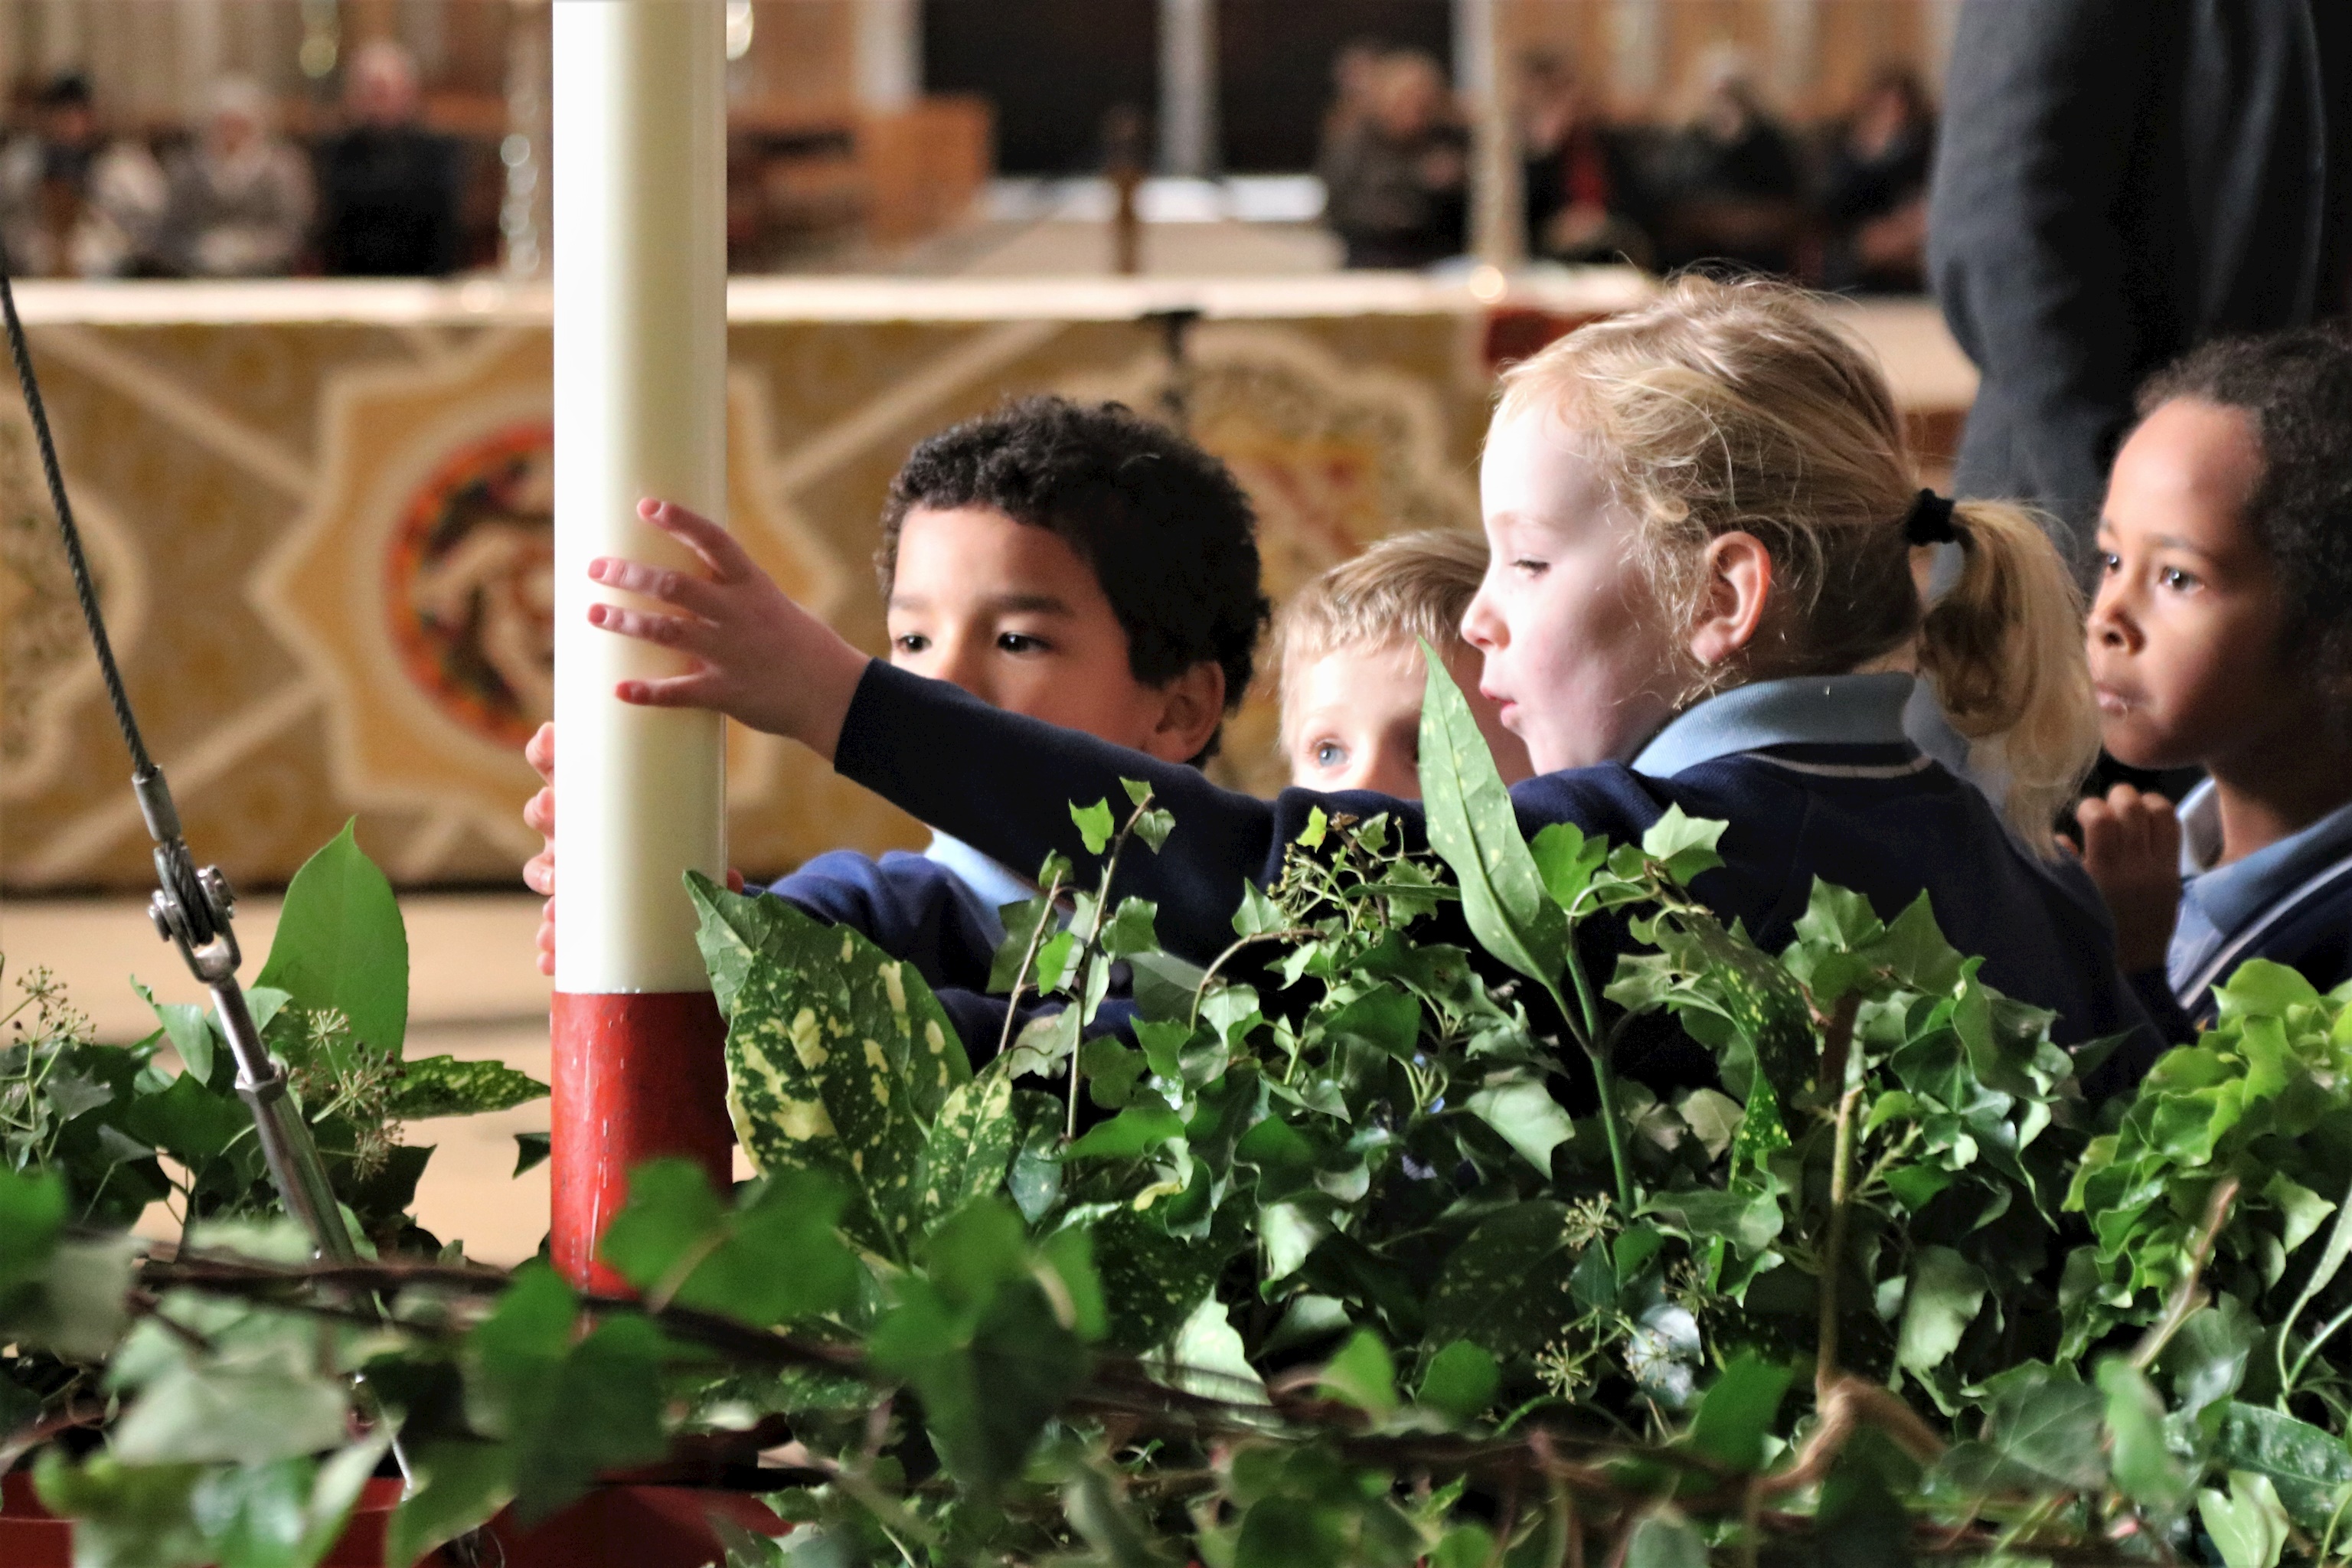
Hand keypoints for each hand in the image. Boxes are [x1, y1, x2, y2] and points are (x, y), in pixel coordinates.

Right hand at [519, 717, 744, 980]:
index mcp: (598, 799)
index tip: (552, 737)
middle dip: (545, 809)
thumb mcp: (694, 846)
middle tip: (556, 811)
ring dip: (543, 876)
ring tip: (559, 891)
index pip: (561, 766)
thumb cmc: (677, 851)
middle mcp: (575, 832)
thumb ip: (710, 862)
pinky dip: (550, 942)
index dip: (548, 750)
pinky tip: (552, 957)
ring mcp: (569, 869)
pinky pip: (552, 925)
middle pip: (544, 813)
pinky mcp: (572, 910)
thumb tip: (730, 879)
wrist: (675, 894)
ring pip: (540, 867)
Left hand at [587, 499, 869, 757]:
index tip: (645, 506)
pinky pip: (680, 691)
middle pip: (675, 586)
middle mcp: (739, 614)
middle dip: (630, 575)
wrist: (835, 694)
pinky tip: (619, 689)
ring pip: (667, 632)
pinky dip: (647, 692)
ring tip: (593, 613)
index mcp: (753, 586)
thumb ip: (728, 591)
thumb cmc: (800, 645)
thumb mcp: (770, 604)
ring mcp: (731, 653)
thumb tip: (680, 576)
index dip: (679, 521)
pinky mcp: (726, 692)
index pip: (714, 541)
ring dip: (625, 622)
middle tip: (596, 568)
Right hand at [2070, 783, 2182, 973]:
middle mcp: (2135, 866)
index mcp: (2104, 874)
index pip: (2102, 817)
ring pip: (2159, 809)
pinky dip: (2160, 813)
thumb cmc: (2090, 932)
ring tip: (2128, 812)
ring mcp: (2159, 867)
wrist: (2132, 969)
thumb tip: (2060, 835)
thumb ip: (2064, 865)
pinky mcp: (2174, 871)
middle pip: (2131, 805)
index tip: (2081, 818)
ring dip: (2140, 802)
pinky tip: (2145, 821)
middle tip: (2106, 810)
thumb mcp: (2069, 899)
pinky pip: (2174, 827)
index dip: (2089, 807)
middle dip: (2115, 797)